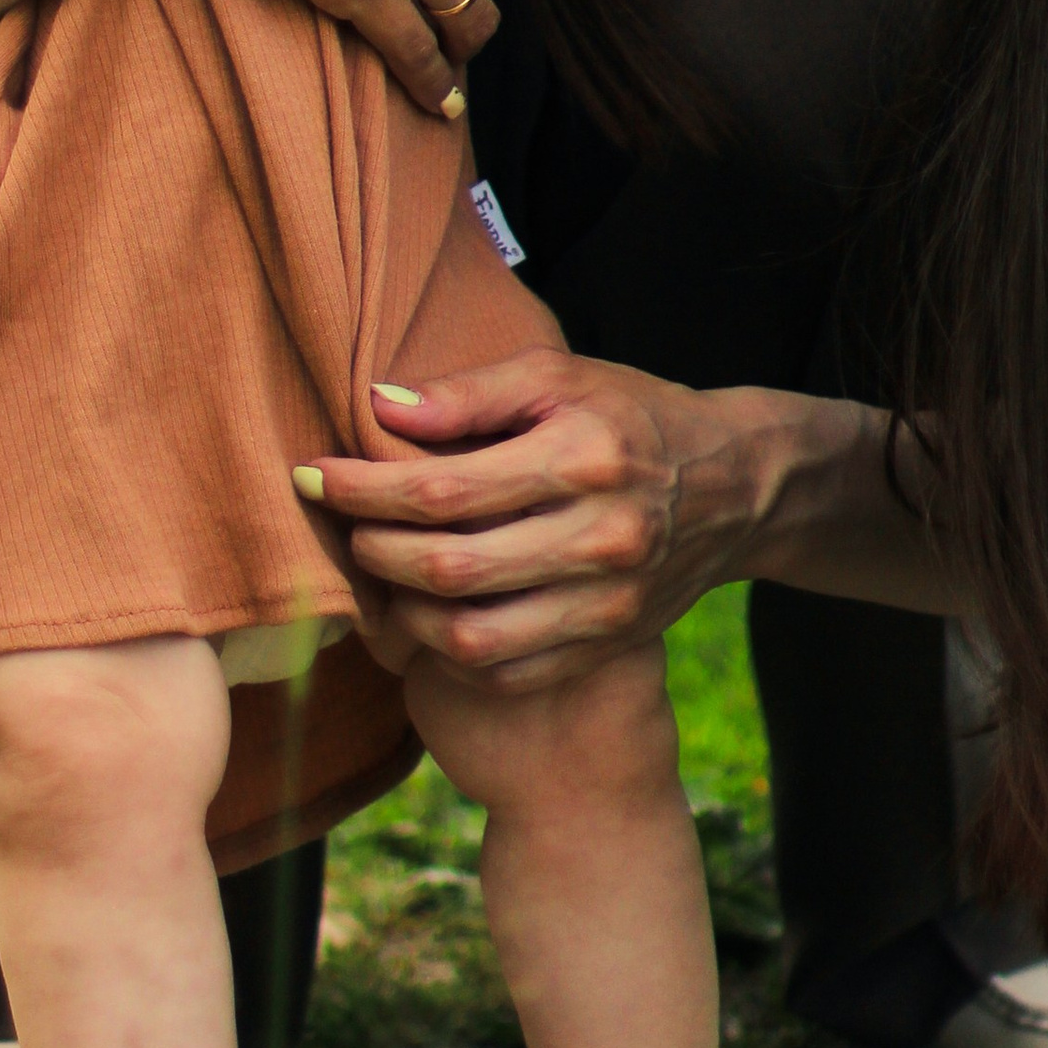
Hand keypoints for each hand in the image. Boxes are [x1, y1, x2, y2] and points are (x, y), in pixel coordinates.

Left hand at [298, 352, 788, 689]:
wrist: (734, 486)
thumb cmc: (629, 417)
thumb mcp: (560, 376)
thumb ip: (470, 392)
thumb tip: (381, 407)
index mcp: (583, 459)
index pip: (445, 489)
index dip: (365, 489)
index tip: (313, 475)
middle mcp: (599, 538)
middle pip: (448, 567)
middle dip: (370, 550)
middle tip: (337, 526)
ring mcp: (606, 603)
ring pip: (468, 635)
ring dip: (399, 611)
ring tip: (373, 573)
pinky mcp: (606, 644)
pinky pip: (504, 671)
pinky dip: (445, 653)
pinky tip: (420, 615)